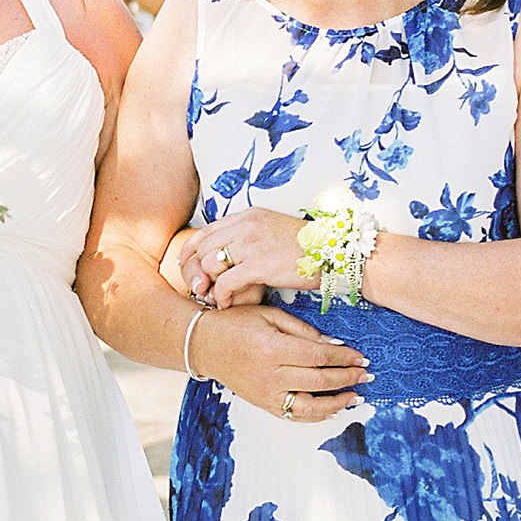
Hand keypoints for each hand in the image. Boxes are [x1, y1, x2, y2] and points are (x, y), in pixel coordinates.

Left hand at [181, 210, 306, 308]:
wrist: (334, 252)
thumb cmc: (306, 248)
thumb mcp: (272, 231)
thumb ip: (248, 237)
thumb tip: (227, 254)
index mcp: (248, 216)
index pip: (206, 230)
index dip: (191, 249)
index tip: (186, 264)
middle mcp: (245, 226)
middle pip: (202, 248)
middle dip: (194, 270)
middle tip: (197, 288)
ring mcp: (251, 244)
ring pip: (209, 264)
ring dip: (207, 284)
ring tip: (213, 297)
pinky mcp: (258, 265)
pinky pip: (224, 283)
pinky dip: (221, 296)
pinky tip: (226, 304)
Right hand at [194, 302, 368, 421]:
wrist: (205, 344)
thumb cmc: (236, 324)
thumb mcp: (270, 316)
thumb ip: (302, 331)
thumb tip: (333, 346)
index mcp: (272, 348)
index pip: (318, 356)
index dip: (344, 358)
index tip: (361, 357)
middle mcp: (269, 375)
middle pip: (319, 380)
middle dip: (347, 378)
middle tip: (366, 375)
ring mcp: (265, 394)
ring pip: (309, 406)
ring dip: (337, 403)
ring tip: (356, 397)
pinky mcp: (262, 404)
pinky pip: (294, 415)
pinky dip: (316, 415)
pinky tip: (332, 409)